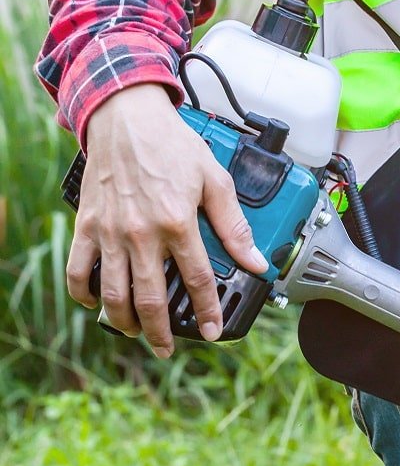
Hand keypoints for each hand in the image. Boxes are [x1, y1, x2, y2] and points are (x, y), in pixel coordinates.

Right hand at [70, 84, 266, 356]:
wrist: (126, 116)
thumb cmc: (172, 145)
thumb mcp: (215, 180)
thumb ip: (234, 225)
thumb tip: (255, 260)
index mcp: (178, 223)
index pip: (197, 280)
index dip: (207, 311)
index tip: (211, 330)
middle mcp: (142, 232)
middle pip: (150, 298)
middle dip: (160, 332)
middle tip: (167, 349)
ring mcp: (110, 231)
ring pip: (112, 291)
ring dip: (123, 320)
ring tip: (136, 332)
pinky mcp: (87, 224)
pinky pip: (78, 268)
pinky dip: (83, 292)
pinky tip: (94, 303)